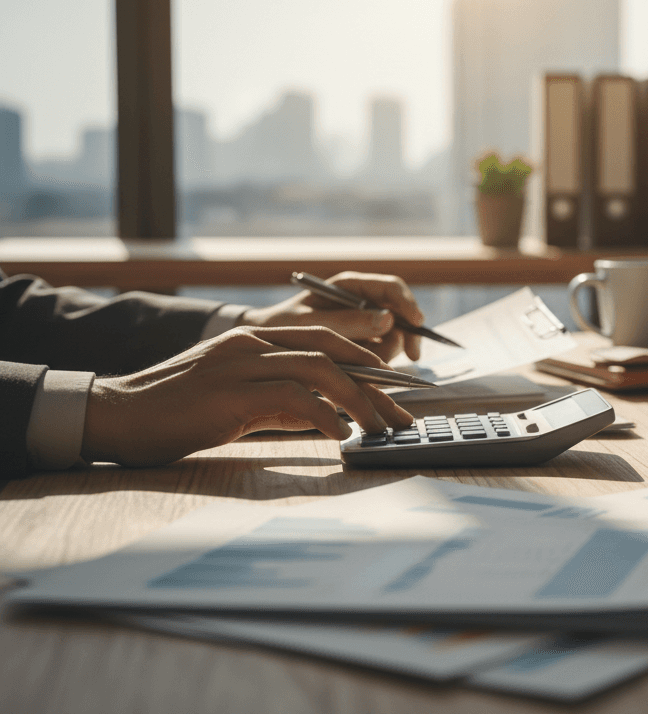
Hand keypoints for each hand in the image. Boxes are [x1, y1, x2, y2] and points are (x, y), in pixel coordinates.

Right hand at [82, 326, 414, 467]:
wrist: (117, 416)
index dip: (367, 362)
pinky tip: (339, 435)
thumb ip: (281, 402)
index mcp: (255, 339)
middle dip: (377, 385)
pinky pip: (293, 398)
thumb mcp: (238, 401)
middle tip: (402, 418)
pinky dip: (324, 416)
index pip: (326, 340)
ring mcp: (241, 364)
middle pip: (334, 352)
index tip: (397, 391)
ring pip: (321, 371)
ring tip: (381, 430)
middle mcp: (252, 344)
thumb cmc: (176, 415)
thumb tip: (328, 418)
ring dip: (360, 401)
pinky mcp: (231, 393)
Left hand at [241, 271, 425, 360]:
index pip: (391, 287)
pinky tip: (365, 369)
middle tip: (413, 356)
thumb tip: (389, 319)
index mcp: (350, 287)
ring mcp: (366, 322)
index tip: (417, 322)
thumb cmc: (283, 325)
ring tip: (368, 363)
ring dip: (391, 350)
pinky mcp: (365, 342)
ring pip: (397, 334)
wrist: (264, 345)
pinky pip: (386, 350)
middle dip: (409, 333)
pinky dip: (382, 361)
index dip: (408, 303)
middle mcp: (363, 302)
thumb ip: (349, 321)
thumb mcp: (311, 324)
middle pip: (402, 312)